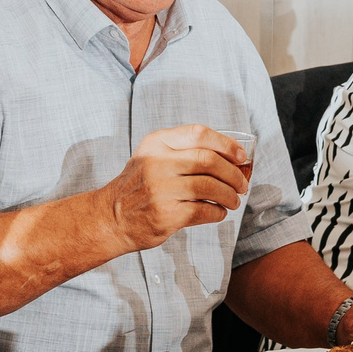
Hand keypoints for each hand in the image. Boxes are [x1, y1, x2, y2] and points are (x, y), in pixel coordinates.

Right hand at [102, 126, 247, 252]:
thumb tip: (232, 157)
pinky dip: (218, 212)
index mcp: (156, 143)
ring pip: (210, 186)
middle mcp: (157, 162)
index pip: (199, 133)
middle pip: (209, 161)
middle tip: (242, 184)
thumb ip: (183, 151)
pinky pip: (204, 210)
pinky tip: (218, 212)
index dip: (226, 144)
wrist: (110, 218)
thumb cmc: (139, 187)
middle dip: (233, 173)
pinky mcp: (166, 214)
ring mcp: (160, 189)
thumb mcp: (152, 157)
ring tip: (233, 200)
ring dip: (230, 195)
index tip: (241, 156)